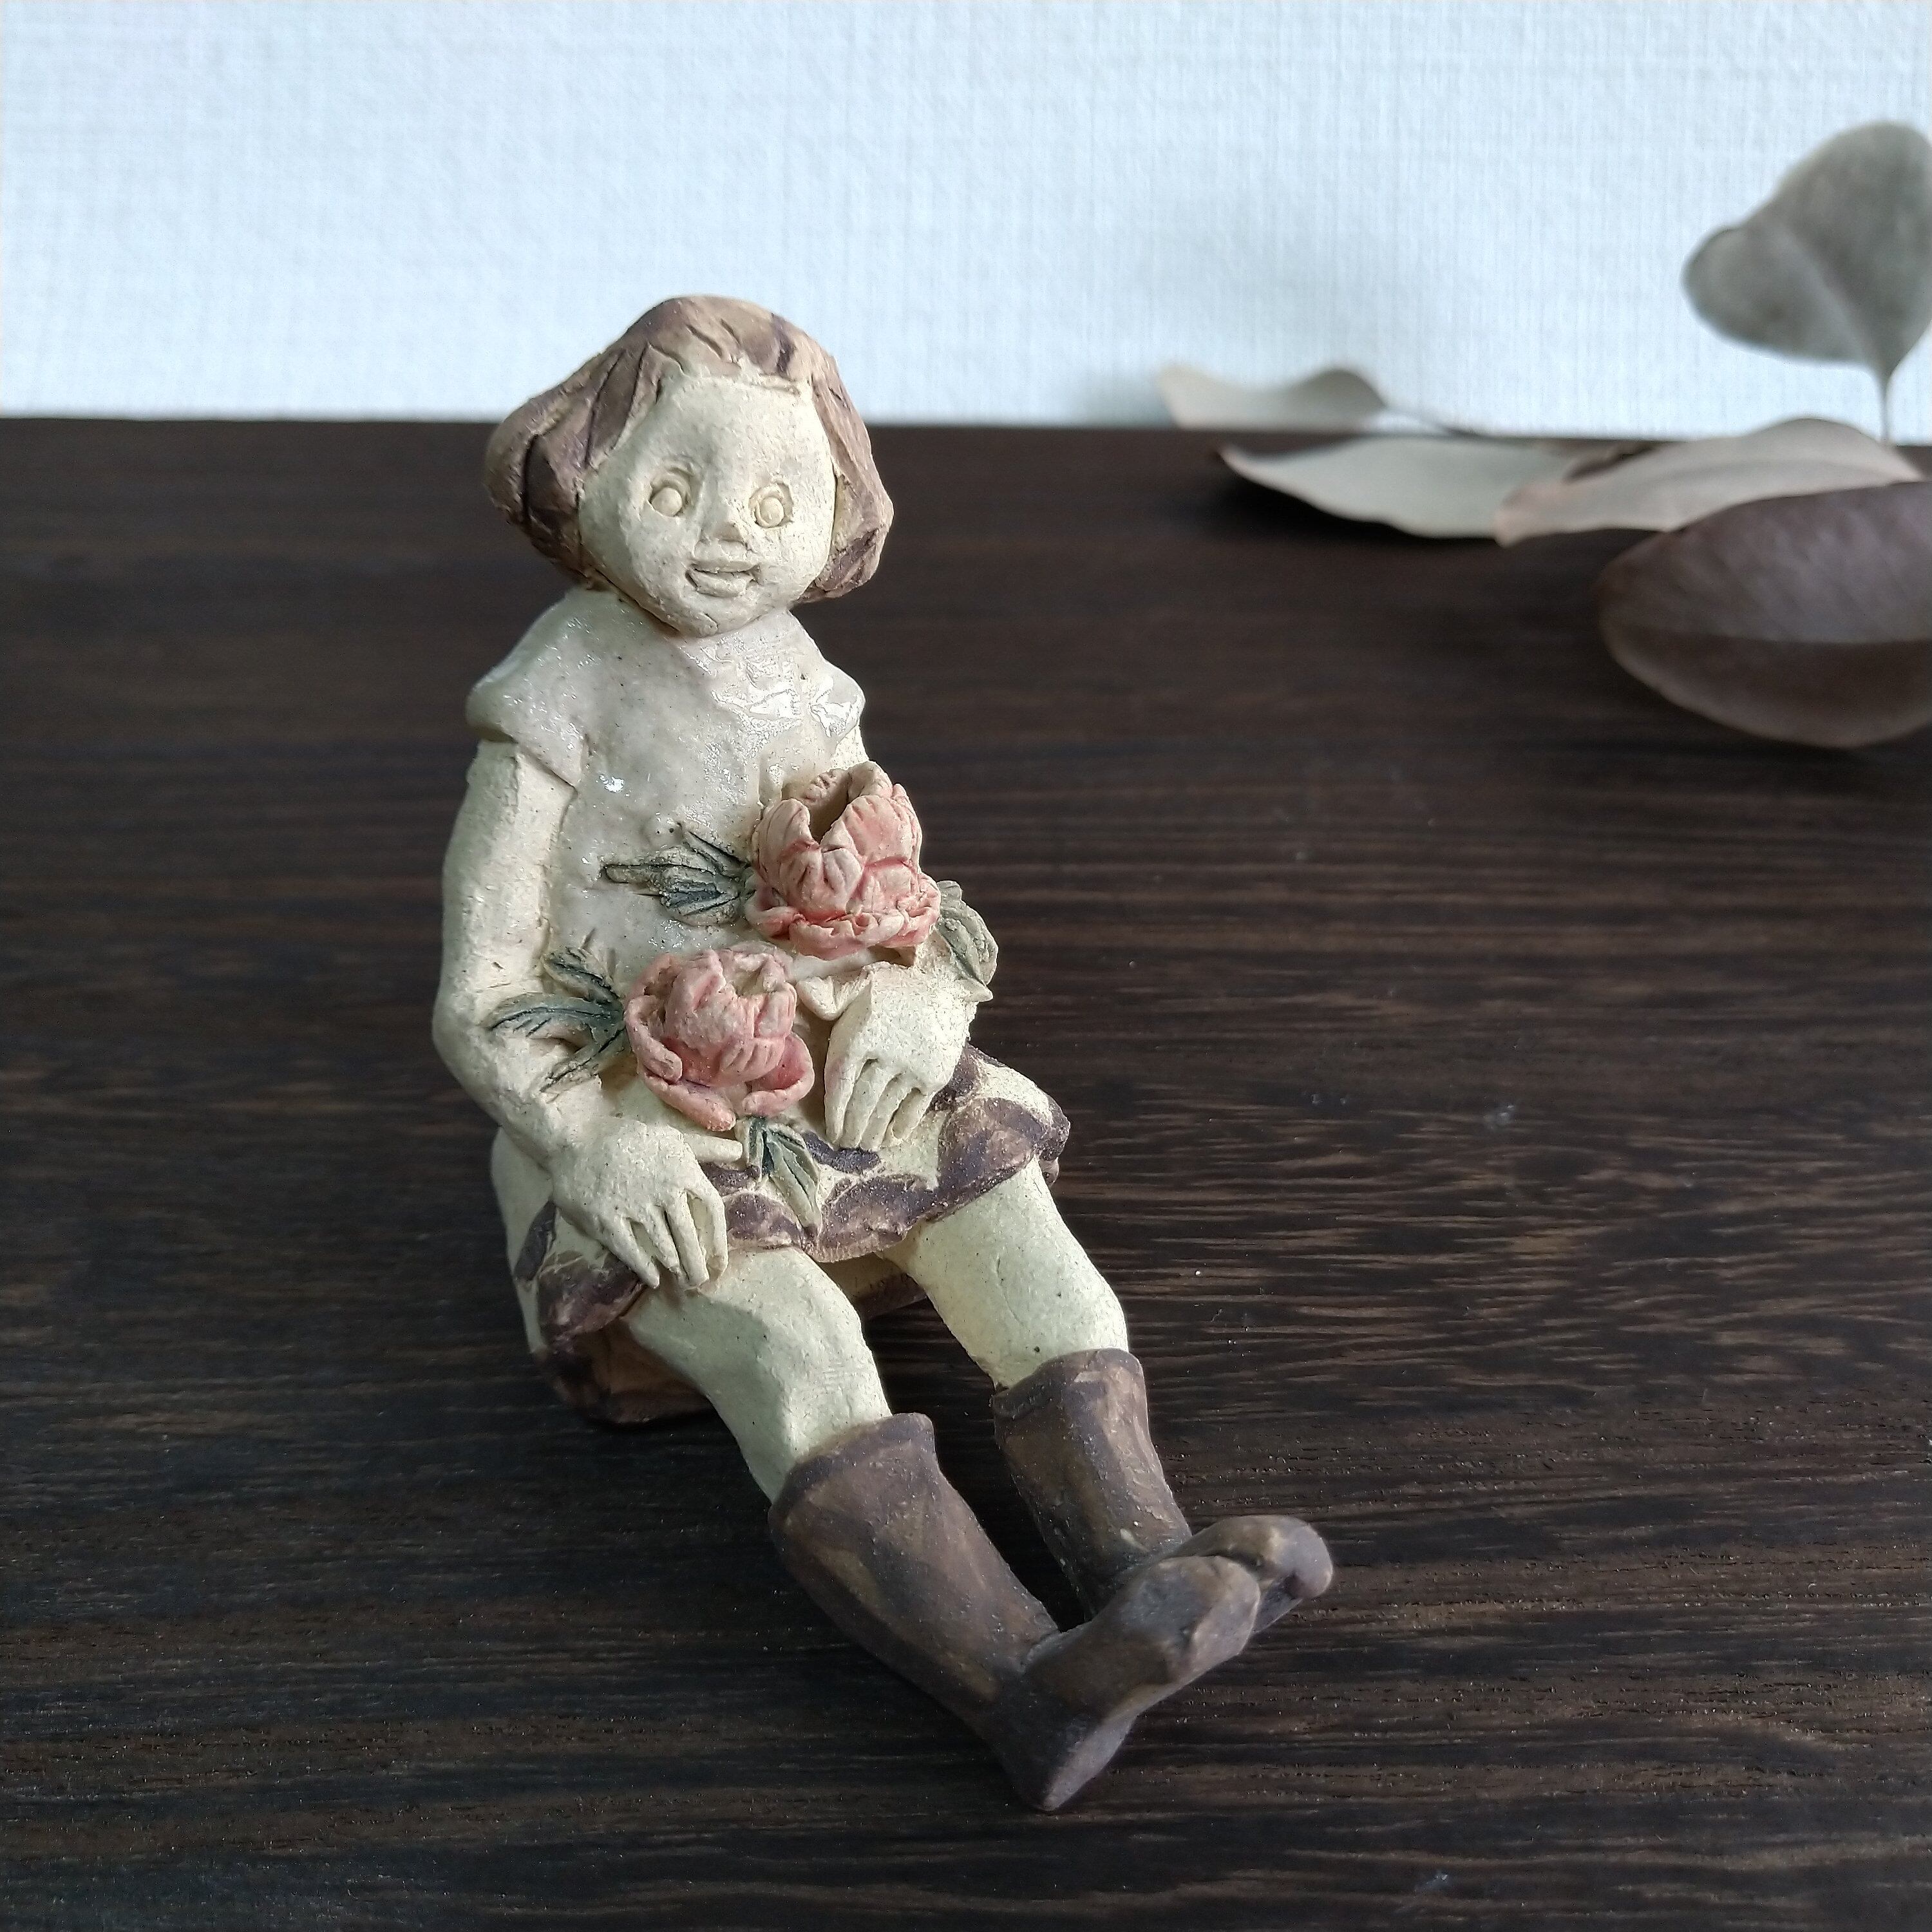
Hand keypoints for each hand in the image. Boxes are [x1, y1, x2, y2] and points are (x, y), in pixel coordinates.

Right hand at [549, 1116, 729, 1290]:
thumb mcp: (672, 1137)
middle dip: (697, 1263)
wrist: (576, 1139)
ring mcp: (635, 1206)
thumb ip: (706, 1149)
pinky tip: (654, 1278)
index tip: (721, 1262)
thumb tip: (739, 1153)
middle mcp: (664, 1191)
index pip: (712, 1209)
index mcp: (683, 1170)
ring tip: (683, 1282)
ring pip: (663, 1245)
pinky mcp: (607, 1218)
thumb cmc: (629, 1138)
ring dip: (676, 1267)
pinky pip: (630, 1249)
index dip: (719, 1240)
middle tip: (701, 1282)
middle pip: (689, 1235)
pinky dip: (644, 1267)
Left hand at [824, 967, 971, 1151]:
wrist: (947, 984)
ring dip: (873, 1132)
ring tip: (865, 1145)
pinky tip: (891, 1138)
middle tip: (845, 1143)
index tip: (830, 1130)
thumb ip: (830, 994)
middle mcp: (885, 1055)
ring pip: (886, 1108)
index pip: (841, 1082)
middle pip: (862, 1102)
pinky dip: (901, 1126)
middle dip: (851, 1128)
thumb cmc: (896, 987)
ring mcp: (912, 1068)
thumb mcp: (860, 982)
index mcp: (860, 1035)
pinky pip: (914, 1109)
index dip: (834, 1111)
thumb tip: (799, 992)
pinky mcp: (934, 1076)